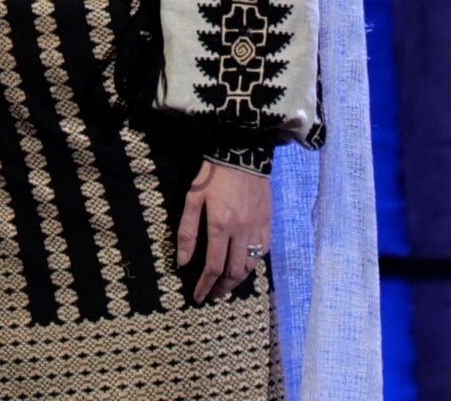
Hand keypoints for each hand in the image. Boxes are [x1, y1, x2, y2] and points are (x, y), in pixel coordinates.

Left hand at [176, 158, 270, 301]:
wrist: (242, 153)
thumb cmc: (213, 175)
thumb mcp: (193, 199)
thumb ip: (187, 232)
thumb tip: (183, 262)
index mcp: (220, 225)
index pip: (213, 267)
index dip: (205, 286)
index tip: (198, 297)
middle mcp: (241, 231)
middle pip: (233, 272)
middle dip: (221, 289)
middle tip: (211, 296)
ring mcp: (257, 228)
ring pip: (250, 266)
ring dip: (237, 281)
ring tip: (225, 286)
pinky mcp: (267, 222)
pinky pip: (262, 252)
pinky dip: (252, 265)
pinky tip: (243, 267)